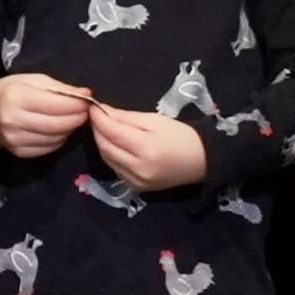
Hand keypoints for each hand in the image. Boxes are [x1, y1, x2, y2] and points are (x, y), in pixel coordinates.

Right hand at [0, 73, 91, 156]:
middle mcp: (13, 121)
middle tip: (86, 112)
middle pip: (57, 124)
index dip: (77, 104)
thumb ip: (60, 88)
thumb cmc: (12, 90)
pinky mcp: (19, 152)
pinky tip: (61, 130)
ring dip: (70, 129)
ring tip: (74, 119)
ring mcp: (15, 139)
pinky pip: (49, 148)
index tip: (88, 100)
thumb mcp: (33, 80)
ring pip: (55, 139)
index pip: (55, 104)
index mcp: (16, 97)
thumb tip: (86, 94)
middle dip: (77, 118)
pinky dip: (60, 139)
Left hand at [88, 103, 209, 192]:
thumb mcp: (154, 120)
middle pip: (105, 147)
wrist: (202, 162)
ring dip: (102, 142)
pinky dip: (111, 155)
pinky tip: (115, 144)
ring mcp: (137, 182)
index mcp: (146, 149)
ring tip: (105, 128)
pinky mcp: (137, 188)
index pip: (111, 132)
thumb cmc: (180, 136)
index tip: (92, 107)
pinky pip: (115, 169)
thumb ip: (126, 117)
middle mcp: (139, 169)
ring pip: (107, 159)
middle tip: (98, 116)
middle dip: (97, 130)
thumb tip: (102, 112)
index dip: (98, 118)